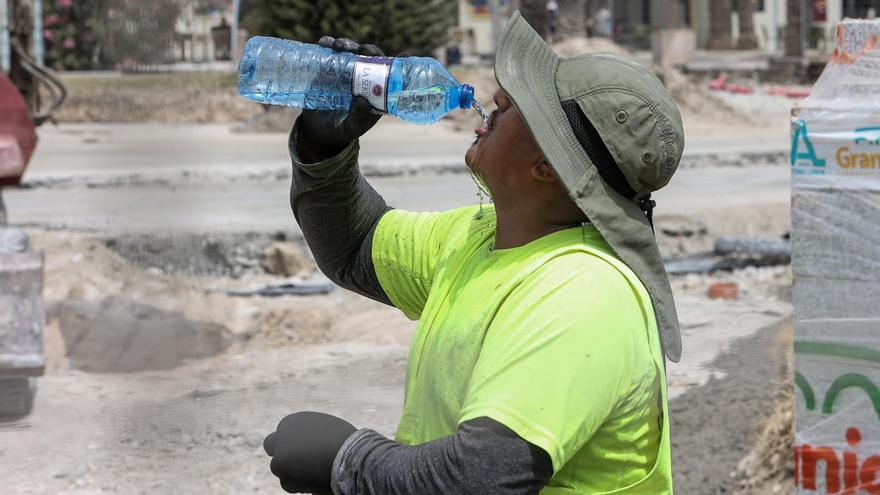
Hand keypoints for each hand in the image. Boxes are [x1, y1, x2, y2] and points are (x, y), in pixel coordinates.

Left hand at [263, 411, 356, 493]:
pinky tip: (315, 480)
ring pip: (278, 467)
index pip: (284, 431)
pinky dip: (298, 485)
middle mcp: (282, 435)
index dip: (292, 442)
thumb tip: (305, 447)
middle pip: (271, 444)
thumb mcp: (326, 429)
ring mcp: (280, 455)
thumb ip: (310, 434)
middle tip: (294, 462)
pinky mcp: (283, 475)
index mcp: (292, 421)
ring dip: (291, 471)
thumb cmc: (346, 443)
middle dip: (280, 452)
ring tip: (315, 473)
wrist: (349, 457)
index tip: (301, 450)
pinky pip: (287, 483)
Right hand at [299, 37, 386, 160]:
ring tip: (337, 46)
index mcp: (374, 91)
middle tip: (359, 50)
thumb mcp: (351, 127)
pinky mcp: (327, 69)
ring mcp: (344, 71)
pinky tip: (324, 43)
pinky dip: (326, 45)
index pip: (388, 72)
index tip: (406, 54)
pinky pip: (328, 53)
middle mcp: (361, 77)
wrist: (318, 130)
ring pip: (349, 51)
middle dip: (365, 49)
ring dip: (345, 44)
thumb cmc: (340, 130)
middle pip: (368, 56)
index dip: (398, 62)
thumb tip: (362, 101)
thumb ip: (359, 117)